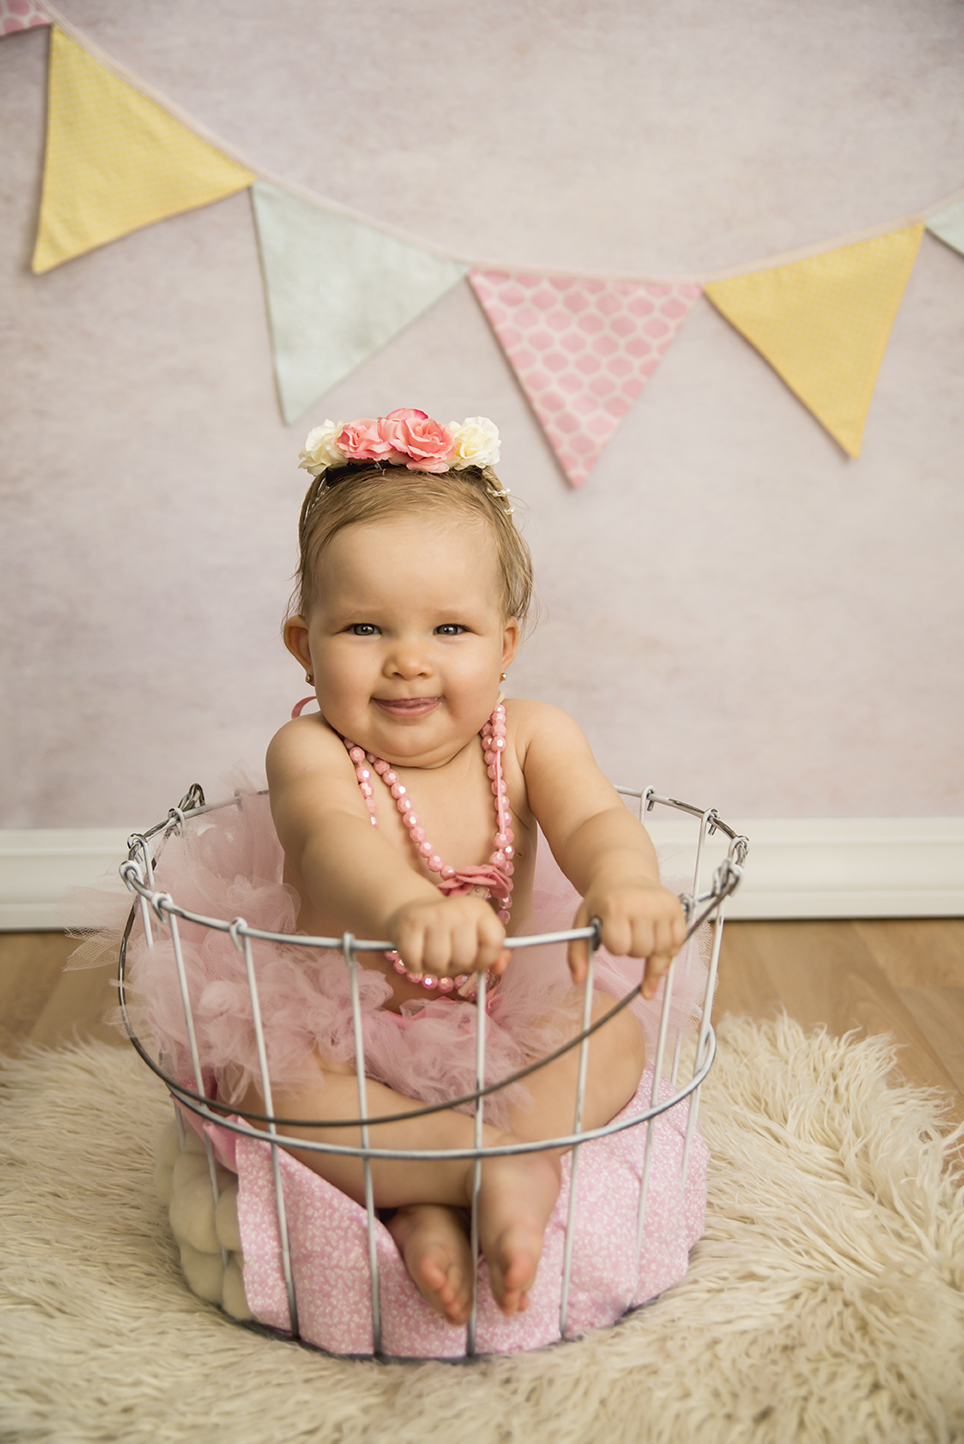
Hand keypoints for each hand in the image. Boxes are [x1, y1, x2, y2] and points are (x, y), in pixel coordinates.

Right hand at [388, 893, 509, 978]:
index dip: (486, 960)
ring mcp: (432, 915)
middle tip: (450, 955)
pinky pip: (415, 962)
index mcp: (480, 910)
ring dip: (435, 968)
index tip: (476, 959)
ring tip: (433, 954)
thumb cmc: (451, 930)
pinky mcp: (410, 924)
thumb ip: (495, 953)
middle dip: (457, 966)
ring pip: (439, 963)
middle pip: (464, 958)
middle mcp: (458, 908)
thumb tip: (499, 968)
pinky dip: (415, 965)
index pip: (494, 943)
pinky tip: (418, 952)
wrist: (414, 908)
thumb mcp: (477, 935)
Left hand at [569, 876, 686, 996]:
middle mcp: (642, 904)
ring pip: (662, 950)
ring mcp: (662, 906)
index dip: (615, 947)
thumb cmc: (605, 900)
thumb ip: (577, 952)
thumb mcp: (584, 922)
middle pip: (642, 951)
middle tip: (627, 933)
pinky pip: (678, 942)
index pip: (620, 947)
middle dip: (632, 950)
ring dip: (651, 952)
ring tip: (641, 936)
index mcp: (616, 906)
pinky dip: (669, 949)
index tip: (613, 934)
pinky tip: (658, 943)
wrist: (624, 875)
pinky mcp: (677, 908)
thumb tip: (578, 978)